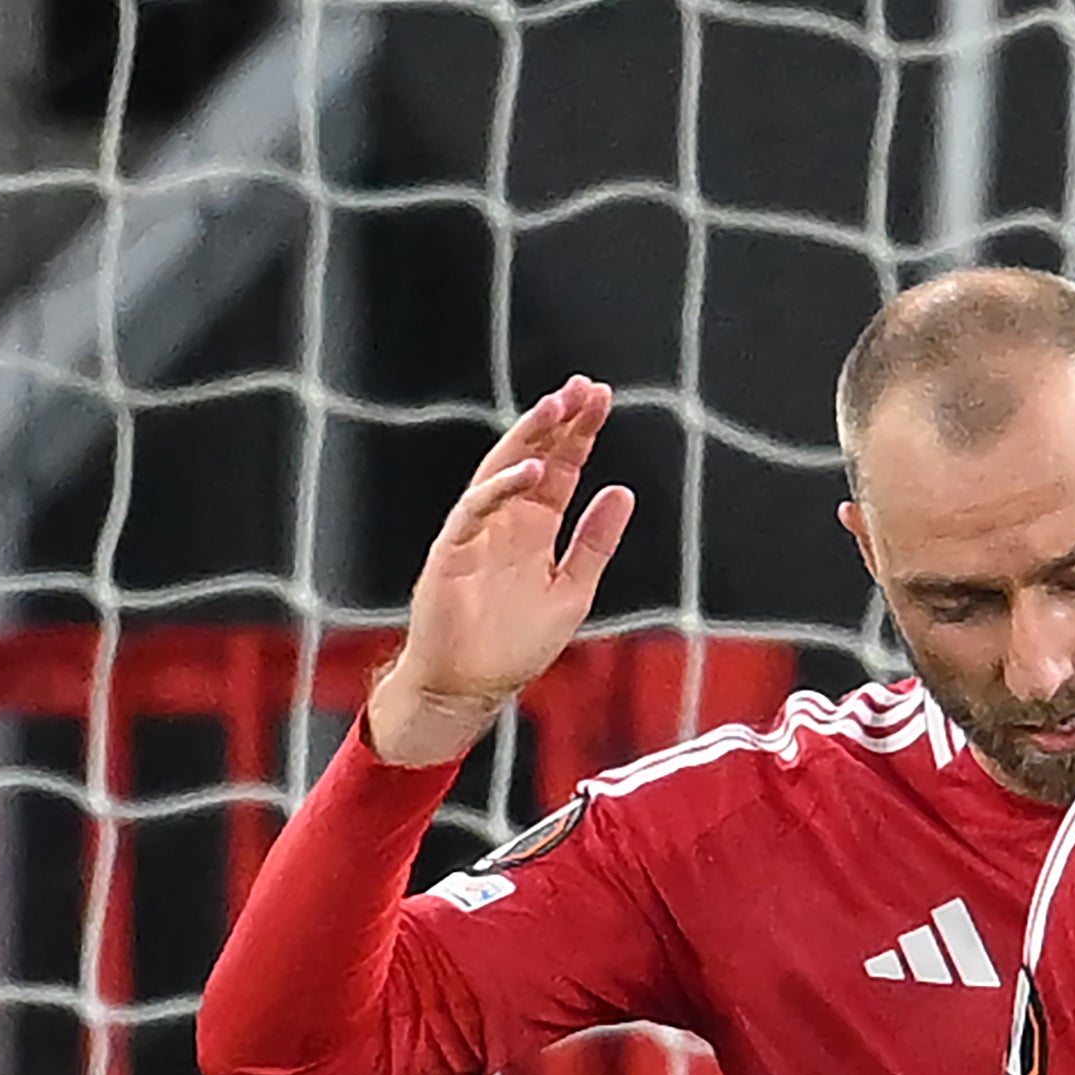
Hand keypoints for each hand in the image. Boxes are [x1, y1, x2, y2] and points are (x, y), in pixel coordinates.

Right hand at [364, 379, 634, 769]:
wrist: (469, 686)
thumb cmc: (516, 644)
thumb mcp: (574, 591)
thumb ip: (594, 543)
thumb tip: (623, 492)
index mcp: (536, 527)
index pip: (562, 467)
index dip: (581, 433)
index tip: (602, 398)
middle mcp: (507, 520)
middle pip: (534, 456)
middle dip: (559, 421)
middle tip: (584, 387)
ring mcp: (477, 531)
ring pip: (501, 470)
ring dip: (528, 438)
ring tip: (558, 408)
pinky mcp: (452, 550)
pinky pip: (476, 509)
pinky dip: (502, 488)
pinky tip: (531, 470)